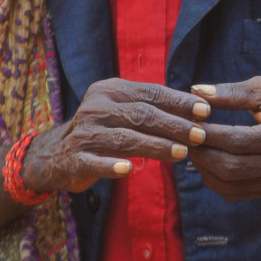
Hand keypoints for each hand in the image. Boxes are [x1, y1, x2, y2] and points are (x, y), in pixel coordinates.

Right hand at [23, 78, 210, 193]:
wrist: (56, 153)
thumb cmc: (102, 129)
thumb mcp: (122, 110)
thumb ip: (151, 107)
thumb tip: (196, 108)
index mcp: (110, 90)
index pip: (150, 93)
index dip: (179, 101)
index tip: (205, 110)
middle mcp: (96, 107)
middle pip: (142, 114)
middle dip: (174, 125)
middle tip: (200, 135)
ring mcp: (84, 133)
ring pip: (125, 138)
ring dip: (156, 146)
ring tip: (182, 153)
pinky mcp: (75, 159)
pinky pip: (95, 162)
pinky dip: (112, 165)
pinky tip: (130, 170)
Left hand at [187, 76, 260, 200]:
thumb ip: (230, 92)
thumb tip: (196, 91)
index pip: (236, 140)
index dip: (208, 134)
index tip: (187, 122)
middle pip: (230, 167)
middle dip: (201, 153)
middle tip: (184, 136)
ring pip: (229, 184)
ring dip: (204, 168)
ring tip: (191, 147)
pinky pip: (234, 192)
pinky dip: (214, 178)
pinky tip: (205, 159)